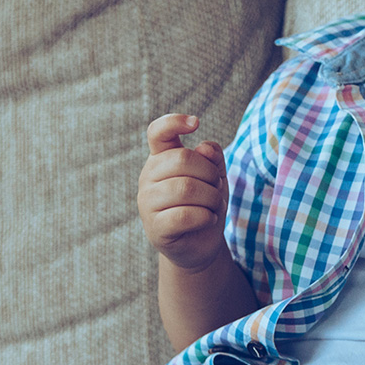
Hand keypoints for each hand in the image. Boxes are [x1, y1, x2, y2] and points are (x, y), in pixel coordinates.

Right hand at [137, 114, 230, 271]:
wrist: (200, 244)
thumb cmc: (205, 202)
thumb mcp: (215, 175)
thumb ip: (212, 157)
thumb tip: (203, 148)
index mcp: (160, 159)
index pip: (158, 132)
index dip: (174, 122)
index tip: (195, 123)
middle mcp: (148, 177)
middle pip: (182, 159)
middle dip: (209, 172)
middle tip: (216, 186)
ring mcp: (148, 203)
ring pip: (185, 188)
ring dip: (211, 196)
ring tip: (214, 205)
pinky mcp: (155, 228)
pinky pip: (184, 215)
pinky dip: (205, 216)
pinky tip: (208, 219)